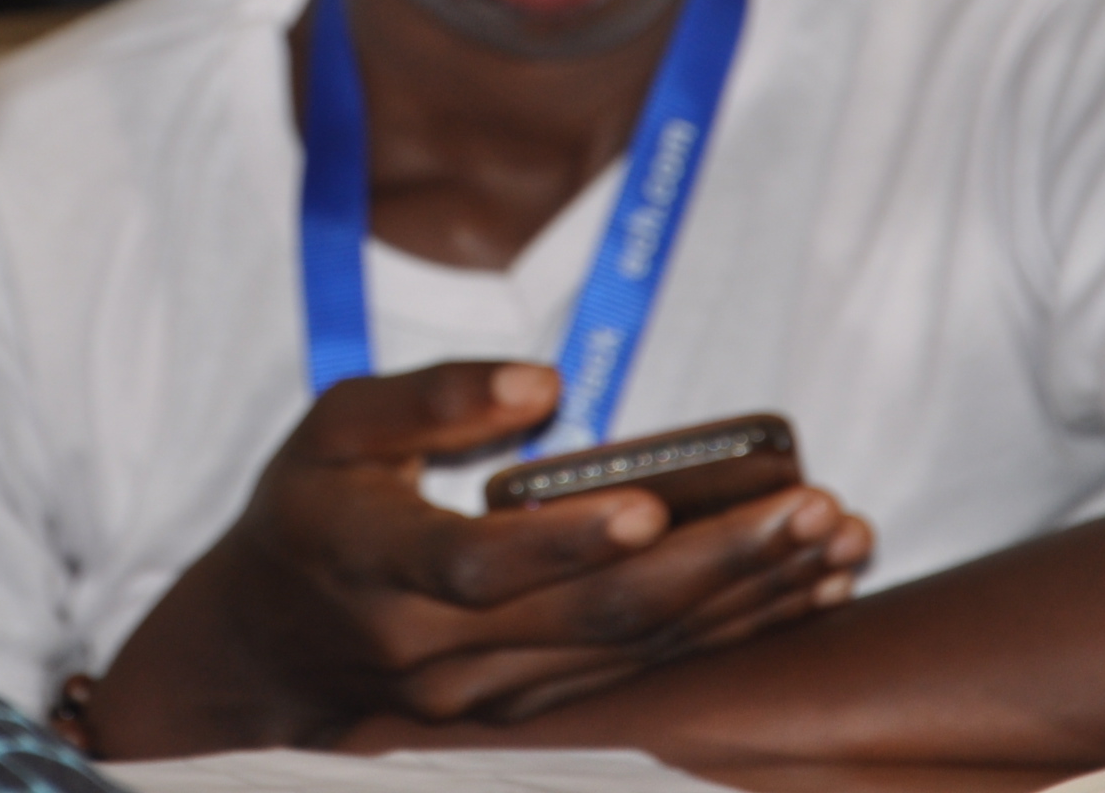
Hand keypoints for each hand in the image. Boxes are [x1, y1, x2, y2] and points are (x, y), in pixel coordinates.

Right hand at [84, 362, 870, 757]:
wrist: (268, 652)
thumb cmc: (314, 510)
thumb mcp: (336, 427)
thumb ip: (431, 398)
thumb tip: (544, 386)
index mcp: (377, 565)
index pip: (476, 565)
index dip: (564, 542)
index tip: (649, 504)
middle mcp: (434, 654)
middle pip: (592, 621)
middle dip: (715, 565)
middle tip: (815, 508)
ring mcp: (486, 702)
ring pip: (637, 661)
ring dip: (745, 605)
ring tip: (837, 540)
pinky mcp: (530, 719)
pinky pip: (646, 682)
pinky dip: (730, 638)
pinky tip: (804, 593)